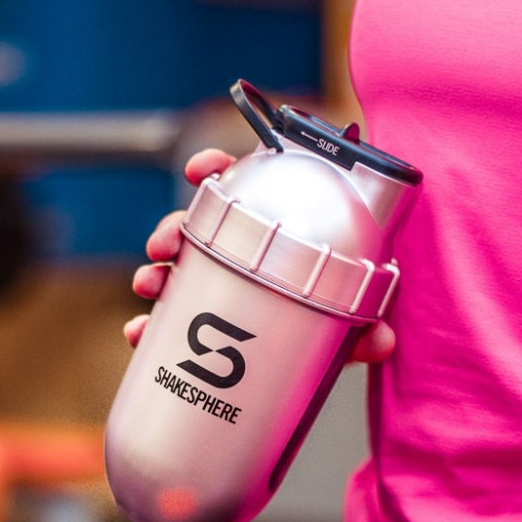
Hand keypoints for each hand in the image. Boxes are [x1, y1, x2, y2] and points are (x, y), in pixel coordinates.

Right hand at [123, 147, 395, 363]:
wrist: (334, 353)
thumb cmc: (349, 315)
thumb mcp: (357, 320)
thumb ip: (366, 331)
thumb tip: (382, 342)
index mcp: (279, 229)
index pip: (246, 185)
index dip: (218, 168)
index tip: (198, 169)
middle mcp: (246, 251)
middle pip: (201, 223)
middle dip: (174, 227)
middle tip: (166, 245)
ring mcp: (224, 284)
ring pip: (180, 267)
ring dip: (156, 270)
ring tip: (150, 286)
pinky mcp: (207, 319)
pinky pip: (173, 316)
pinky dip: (153, 324)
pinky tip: (140, 333)